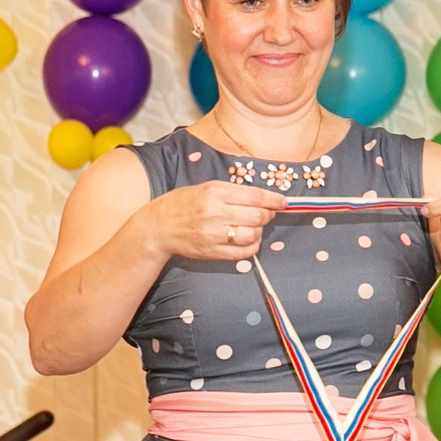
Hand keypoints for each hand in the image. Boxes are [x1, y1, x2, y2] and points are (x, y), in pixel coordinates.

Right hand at [138, 179, 286, 263]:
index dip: (273, 199)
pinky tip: (249, 241)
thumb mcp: (205, 188)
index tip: (282, 201)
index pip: (254, 195)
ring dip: (260, 231)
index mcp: (214, 192)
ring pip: (252, 235)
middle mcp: (215, 212)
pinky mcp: (212, 252)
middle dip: (268, 215)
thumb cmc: (182, 204)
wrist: (158, 227)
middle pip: (257, 216)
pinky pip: (243, 253)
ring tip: (254, 227)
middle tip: (267, 214)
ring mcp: (213, 234)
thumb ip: (232, 192)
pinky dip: (252, 247)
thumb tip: (262, 198)